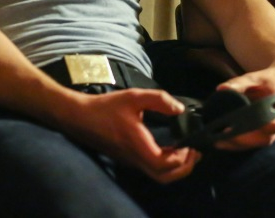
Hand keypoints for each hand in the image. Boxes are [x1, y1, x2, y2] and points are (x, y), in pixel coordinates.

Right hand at [56, 88, 199, 183]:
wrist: (80, 117)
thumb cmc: (106, 107)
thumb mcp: (134, 96)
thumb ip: (159, 99)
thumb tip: (180, 110)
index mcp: (136, 144)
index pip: (162, 164)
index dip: (181, 158)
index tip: (191, 144)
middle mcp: (134, 158)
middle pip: (163, 178)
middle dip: (184, 168)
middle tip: (195, 151)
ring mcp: (131, 161)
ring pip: (158, 176)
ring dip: (176, 168)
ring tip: (187, 151)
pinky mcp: (129, 159)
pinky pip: (151, 169)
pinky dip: (167, 165)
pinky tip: (173, 148)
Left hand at [212, 65, 274, 149]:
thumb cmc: (268, 80)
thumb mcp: (255, 78)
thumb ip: (239, 83)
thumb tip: (221, 88)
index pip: (266, 124)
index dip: (247, 127)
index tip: (228, 128)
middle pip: (261, 139)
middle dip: (239, 141)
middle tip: (218, 138)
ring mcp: (274, 132)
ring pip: (256, 144)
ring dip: (237, 144)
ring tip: (217, 141)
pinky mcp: (267, 135)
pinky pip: (253, 143)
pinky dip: (238, 143)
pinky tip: (222, 141)